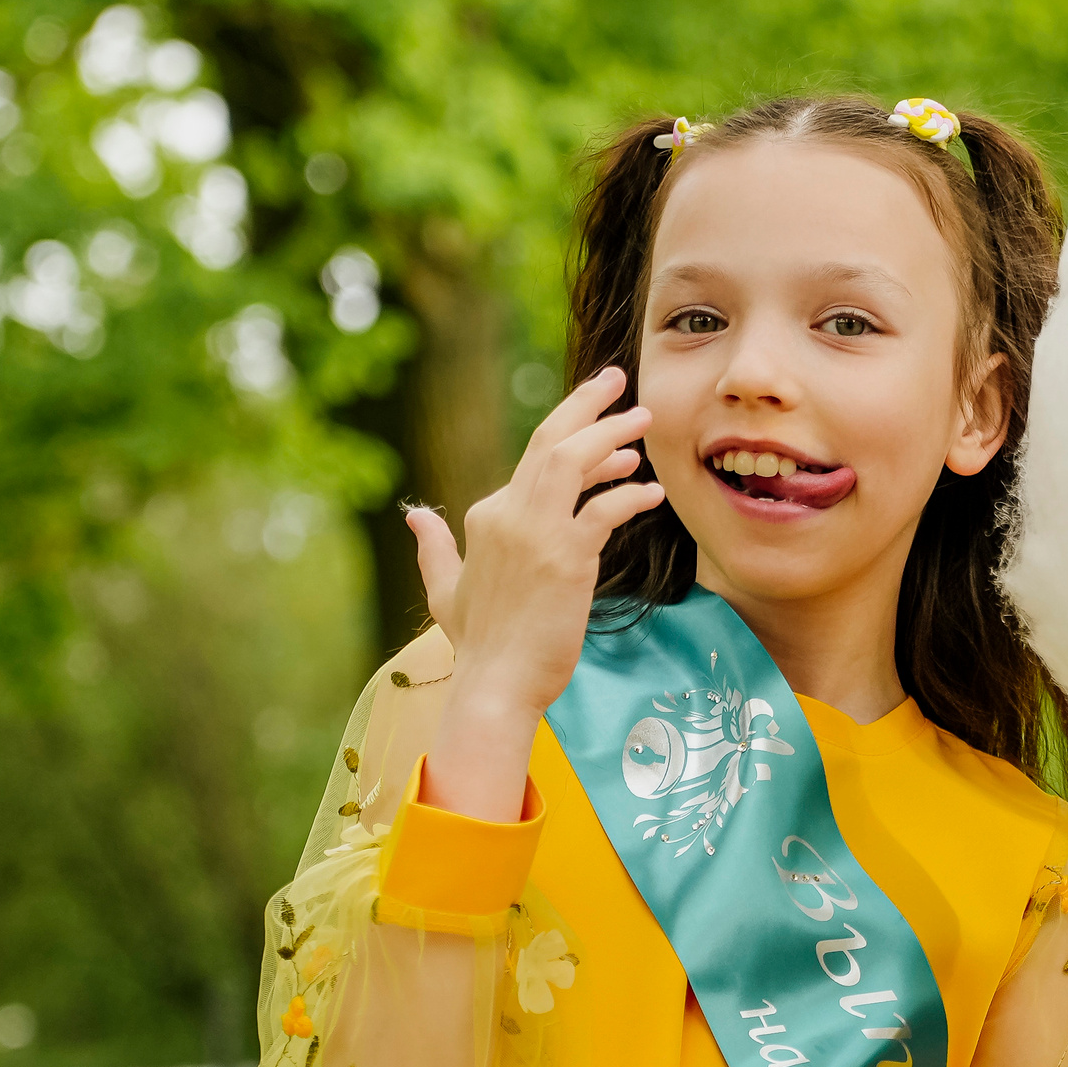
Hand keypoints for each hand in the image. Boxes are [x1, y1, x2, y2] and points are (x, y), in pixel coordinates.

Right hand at [407, 365, 661, 718]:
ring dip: (611, 435)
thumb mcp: (444, 590)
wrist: (496, 685)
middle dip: (587, 404)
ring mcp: (537, 533)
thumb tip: (415, 515)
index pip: (533, 462)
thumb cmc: (478, 645)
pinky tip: (652, 492)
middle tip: (618, 380)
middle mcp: (508, 514)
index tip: (615, 445)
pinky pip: (605, 509)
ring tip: (643, 421)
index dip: (576, 442)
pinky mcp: (568, 558)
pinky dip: (631, 495)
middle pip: (550, 441)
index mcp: (485, 516)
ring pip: (574, 460)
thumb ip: (432, 547)